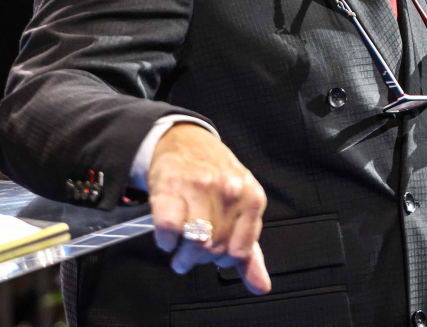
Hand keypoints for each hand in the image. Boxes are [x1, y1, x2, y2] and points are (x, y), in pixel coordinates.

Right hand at [147, 124, 270, 294]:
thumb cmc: (215, 178)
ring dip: (182, 255)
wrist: (186, 141)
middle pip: (215, 250)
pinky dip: (165, 240)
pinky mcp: (171, 185)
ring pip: (195, 242)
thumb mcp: (241, 208)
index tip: (211, 254)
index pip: (239, 252)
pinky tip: (167, 236)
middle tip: (191, 252)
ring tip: (178, 250)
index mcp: (252, 199)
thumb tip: (260, 287)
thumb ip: (250, 252)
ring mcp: (200, 187)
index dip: (221, 259)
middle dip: (200, 259)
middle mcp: (230, 191)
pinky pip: (169, 228)